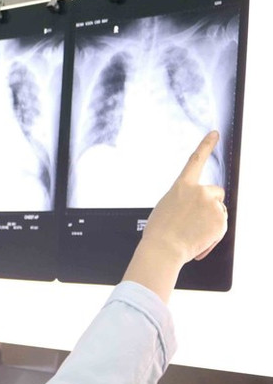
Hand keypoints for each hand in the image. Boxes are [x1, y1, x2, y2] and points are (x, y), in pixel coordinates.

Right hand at [142, 131, 227, 263]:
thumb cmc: (160, 232)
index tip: (215, 134)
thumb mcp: (167, 208)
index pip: (196, 160)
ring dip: (211, 220)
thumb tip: (199, 205)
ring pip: (219, 210)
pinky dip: (213, 233)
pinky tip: (199, 239)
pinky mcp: (221, 219)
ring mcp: (212, 204)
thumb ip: (185, 199)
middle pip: (215, 192)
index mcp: (182, 186)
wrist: (164, 249)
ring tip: (193, 233)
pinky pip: (222, 225)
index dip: (206, 145)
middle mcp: (199, 191)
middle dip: (211, 204)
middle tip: (197, 219)